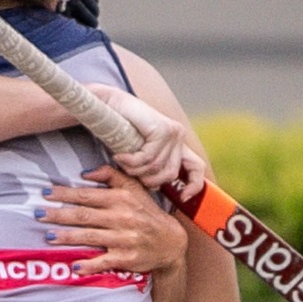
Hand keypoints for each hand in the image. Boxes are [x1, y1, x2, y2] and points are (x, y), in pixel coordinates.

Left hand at [37, 167, 189, 276]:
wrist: (171, 241)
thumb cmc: (146, 212)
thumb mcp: (135, 189)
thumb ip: (112, 176)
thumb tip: (85, 173)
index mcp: (121, 199)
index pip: (87, 195)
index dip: (65, 194)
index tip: (45, 193)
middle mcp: (122, 218)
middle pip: (84, 216)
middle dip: (59, 215)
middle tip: (37, 214)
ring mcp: (124, 239)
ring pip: (90, 237)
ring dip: (67, 237)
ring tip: (47, 237)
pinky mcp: (127, 258)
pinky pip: (104, 262)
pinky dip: (89, 265)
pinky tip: (74, 267)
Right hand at [84, 84, 204, 198]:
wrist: (105, 104)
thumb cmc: (118, 129)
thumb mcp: (139, 154)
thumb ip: (153, 167)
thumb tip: (159, 188)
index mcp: (176, 143)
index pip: (197, 167)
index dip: (193, 185)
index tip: (182, 198)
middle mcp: (177, 136)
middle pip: (171, 174)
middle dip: (148, 180)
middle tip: (130, 172)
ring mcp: (171, 131)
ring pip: (157, 168)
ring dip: (135, 170)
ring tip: (122, 161)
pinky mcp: (162, 129)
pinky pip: (148, 158)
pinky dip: (130, 161)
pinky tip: (119, 155)